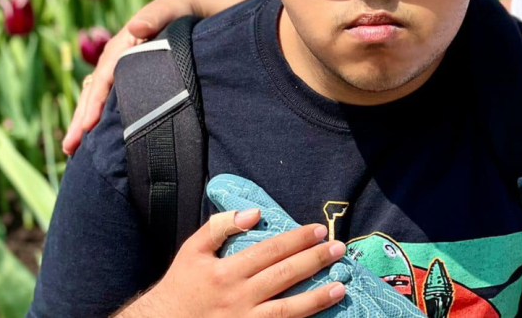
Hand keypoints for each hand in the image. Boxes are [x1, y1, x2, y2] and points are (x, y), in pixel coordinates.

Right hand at [63, 0, 261, 154]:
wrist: (213, 12)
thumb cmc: (194, 9)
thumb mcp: (177, 6)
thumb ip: (157, 14)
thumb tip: (134, 29)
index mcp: (127, 42)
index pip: (105, 74)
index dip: (96, 99)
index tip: (88, 125)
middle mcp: (124, 57)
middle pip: (97, 89)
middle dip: (82, 118)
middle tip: (70, 147)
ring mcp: (132, 69)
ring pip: (105, 97)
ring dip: (88, 121)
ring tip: (75, 150)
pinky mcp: (144, 78)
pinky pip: (120, 99)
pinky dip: (107, 116)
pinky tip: (100, 136)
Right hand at [117, 209, 346, 317]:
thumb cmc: (180, 286)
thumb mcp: (192, 251)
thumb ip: (220, 227)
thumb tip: (254, 213)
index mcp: (225, 272)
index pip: (270, 251)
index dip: (297, 239)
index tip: (319, 230)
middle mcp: (237, 297)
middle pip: (283, 276)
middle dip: (314, 261)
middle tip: (338, 249)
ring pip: (286, 310)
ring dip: (316, 298)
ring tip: (340, 286)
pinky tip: (320, 314)